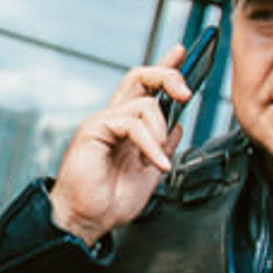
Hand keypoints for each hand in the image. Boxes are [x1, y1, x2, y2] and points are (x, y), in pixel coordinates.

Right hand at [48, 48, 190, 246]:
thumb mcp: (150, 172)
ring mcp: (102, 123)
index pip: (146, 88)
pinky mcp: (94, 129)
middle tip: (186, 91)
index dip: (165, 67)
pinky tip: (154, 162)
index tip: (183, 52)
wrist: (86, 220)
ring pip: (143, 101)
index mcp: (125, 128)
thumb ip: (162, 146)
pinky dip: (150, 143)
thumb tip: (178, 125)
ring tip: (158, 160)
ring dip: (161, 130)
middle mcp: (113, 120)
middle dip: (168, 75)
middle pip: (139, 77)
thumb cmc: (109, 202)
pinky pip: (132, 123)